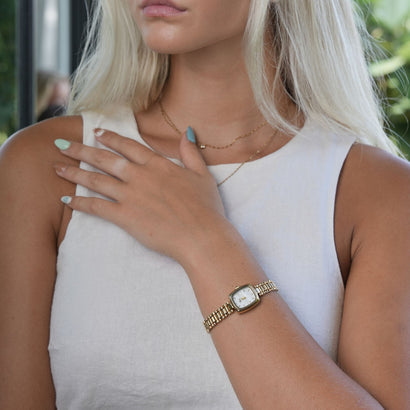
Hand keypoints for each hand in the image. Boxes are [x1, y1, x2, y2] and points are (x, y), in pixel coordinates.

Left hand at [53, 129, 225, 262]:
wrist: (202, 235)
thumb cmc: (206, 207)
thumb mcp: (202, 174)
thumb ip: (190, 152)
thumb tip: (187, 131)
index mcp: (157, 164)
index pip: (127, 146)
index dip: (109, 137)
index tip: (94, 132)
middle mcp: (140, 176)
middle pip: (104, 159)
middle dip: (81, 150)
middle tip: (61, 145)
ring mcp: (131, 196)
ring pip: (96, 180)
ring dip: (74, 173)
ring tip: (56, 168)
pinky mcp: (125, 217)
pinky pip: (97, 208)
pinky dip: (80, 204)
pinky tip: (66, 201)